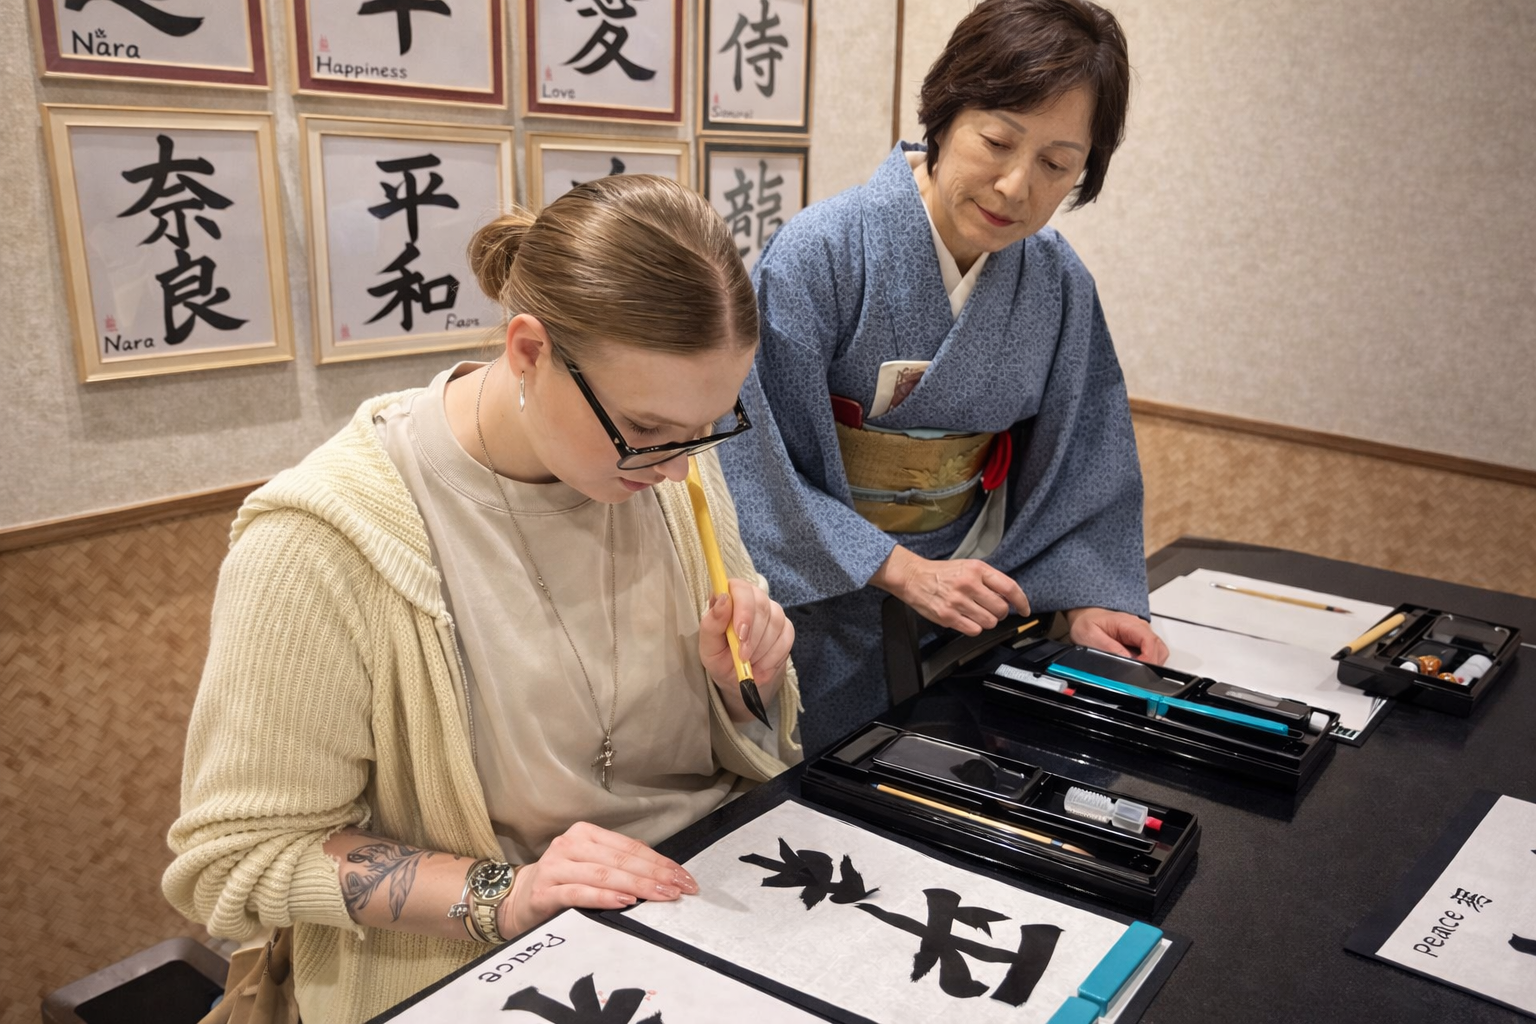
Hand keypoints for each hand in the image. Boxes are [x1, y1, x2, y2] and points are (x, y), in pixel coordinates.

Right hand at [499, 822, 698, 936]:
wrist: (517, 900)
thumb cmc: (563, 882)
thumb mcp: (591, 866)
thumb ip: (619, 864)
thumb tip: (661, 871)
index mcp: (586, 834)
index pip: (631, 847)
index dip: (660, 862)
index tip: (684, 877)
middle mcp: (570, 845)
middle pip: (621, 859)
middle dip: (655, 874)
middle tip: (680, 888)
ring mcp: (556, 866)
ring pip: (604, 874)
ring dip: (637, 885)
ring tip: (661, 895)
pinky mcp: (545, 891)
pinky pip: (580, 892)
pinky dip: (605, 896)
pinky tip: (625, 901)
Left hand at [699, 579, 792, 722]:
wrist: (739, 678)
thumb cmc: (719, 658)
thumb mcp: (708, 646)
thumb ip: (712, 623)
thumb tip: (723, 599)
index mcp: (728, 597)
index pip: (740, 587)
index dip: (743, 609)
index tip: (739, 633)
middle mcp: (752, 599)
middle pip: (761, 603)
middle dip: (753, 635)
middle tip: (743, 656)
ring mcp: (772, 611)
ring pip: (775, 621)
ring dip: (761, 648)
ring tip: (748, 661)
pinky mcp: (786, 627)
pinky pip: (786, 636)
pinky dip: (774, 656)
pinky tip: (762, 664)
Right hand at [871, 545, 1029, 635]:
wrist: (913, 577)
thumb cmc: (941, 573)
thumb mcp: (968, 567)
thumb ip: (988, 580)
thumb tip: (1008, 598)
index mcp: (977, 569)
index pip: (1009, 587)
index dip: (1022, 601)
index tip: (1025, 609)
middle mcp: (968, 584)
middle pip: (1001, 609)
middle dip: (1000, 613)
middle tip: (992, 610)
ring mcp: (958, 601)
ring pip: (989, 622)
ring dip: (987, 621)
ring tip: (976, 614)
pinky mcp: (948, 616)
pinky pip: (974, 630)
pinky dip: (974, 628)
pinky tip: (966, 620)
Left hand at [1066, 607, 1168, 663]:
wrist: (1085, 616)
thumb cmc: (1087, 622)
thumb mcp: (1090, 635)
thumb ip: (1108, 647)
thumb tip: (1125, 658)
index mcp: (1128, 624)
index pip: (1149, 641)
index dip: (1149, 658)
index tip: (1140, 669)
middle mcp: (1139, 627)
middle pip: (1159, 648)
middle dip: (1152, 663)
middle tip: (1138, 672)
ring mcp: (1141, 634)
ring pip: (1158, 651)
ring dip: (1151, 663)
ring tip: (1135, 669)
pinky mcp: (1139, 641)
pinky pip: (1151, 653)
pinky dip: (1147, 662)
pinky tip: (1134, 664)